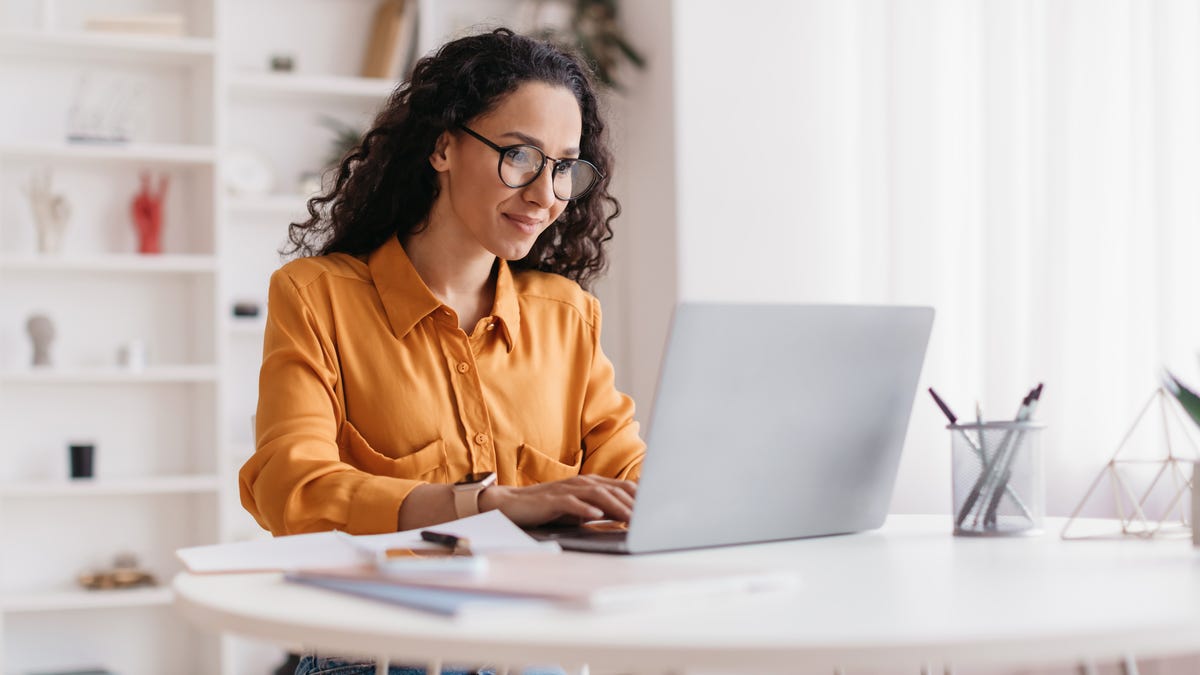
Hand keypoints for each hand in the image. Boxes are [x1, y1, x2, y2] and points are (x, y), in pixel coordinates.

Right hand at [477, 475, 636, 527]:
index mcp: (590, 483)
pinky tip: (596, 515)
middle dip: (634, 504)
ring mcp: (567, 490)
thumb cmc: (548, 508)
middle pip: (614, 490)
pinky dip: (585, 508)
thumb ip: (600, 508)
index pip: (622, 487)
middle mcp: (581, 483)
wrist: (512, 504)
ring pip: (597, 495)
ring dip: (616, 506)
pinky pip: (571, 503)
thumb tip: (626, 516)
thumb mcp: (578, 508)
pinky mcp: (552, 499)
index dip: (641, 497)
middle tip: (651, 517)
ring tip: (631, 518)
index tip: (658, 508)